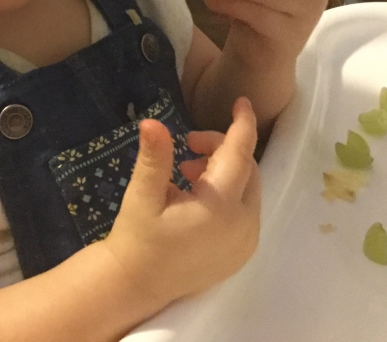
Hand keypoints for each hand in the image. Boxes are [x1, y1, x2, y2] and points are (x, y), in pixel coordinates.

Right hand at [101, 98, 260, 308]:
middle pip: (247, 170)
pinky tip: (197, 197)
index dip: (242, 125)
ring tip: (187, 173)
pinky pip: (246, 211)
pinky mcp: (242, 253)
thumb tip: (152, 122)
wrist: (138, 285)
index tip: (241, 102)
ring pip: (248, 190)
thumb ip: (155, 158)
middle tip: (188, 146)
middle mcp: (243, 225)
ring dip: (224, 172)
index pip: (240, 154)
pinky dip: (229, 195)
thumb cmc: (138, 238)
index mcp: (219, 207)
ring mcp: (246, 242)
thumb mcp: (143, 196)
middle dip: (222, 149)